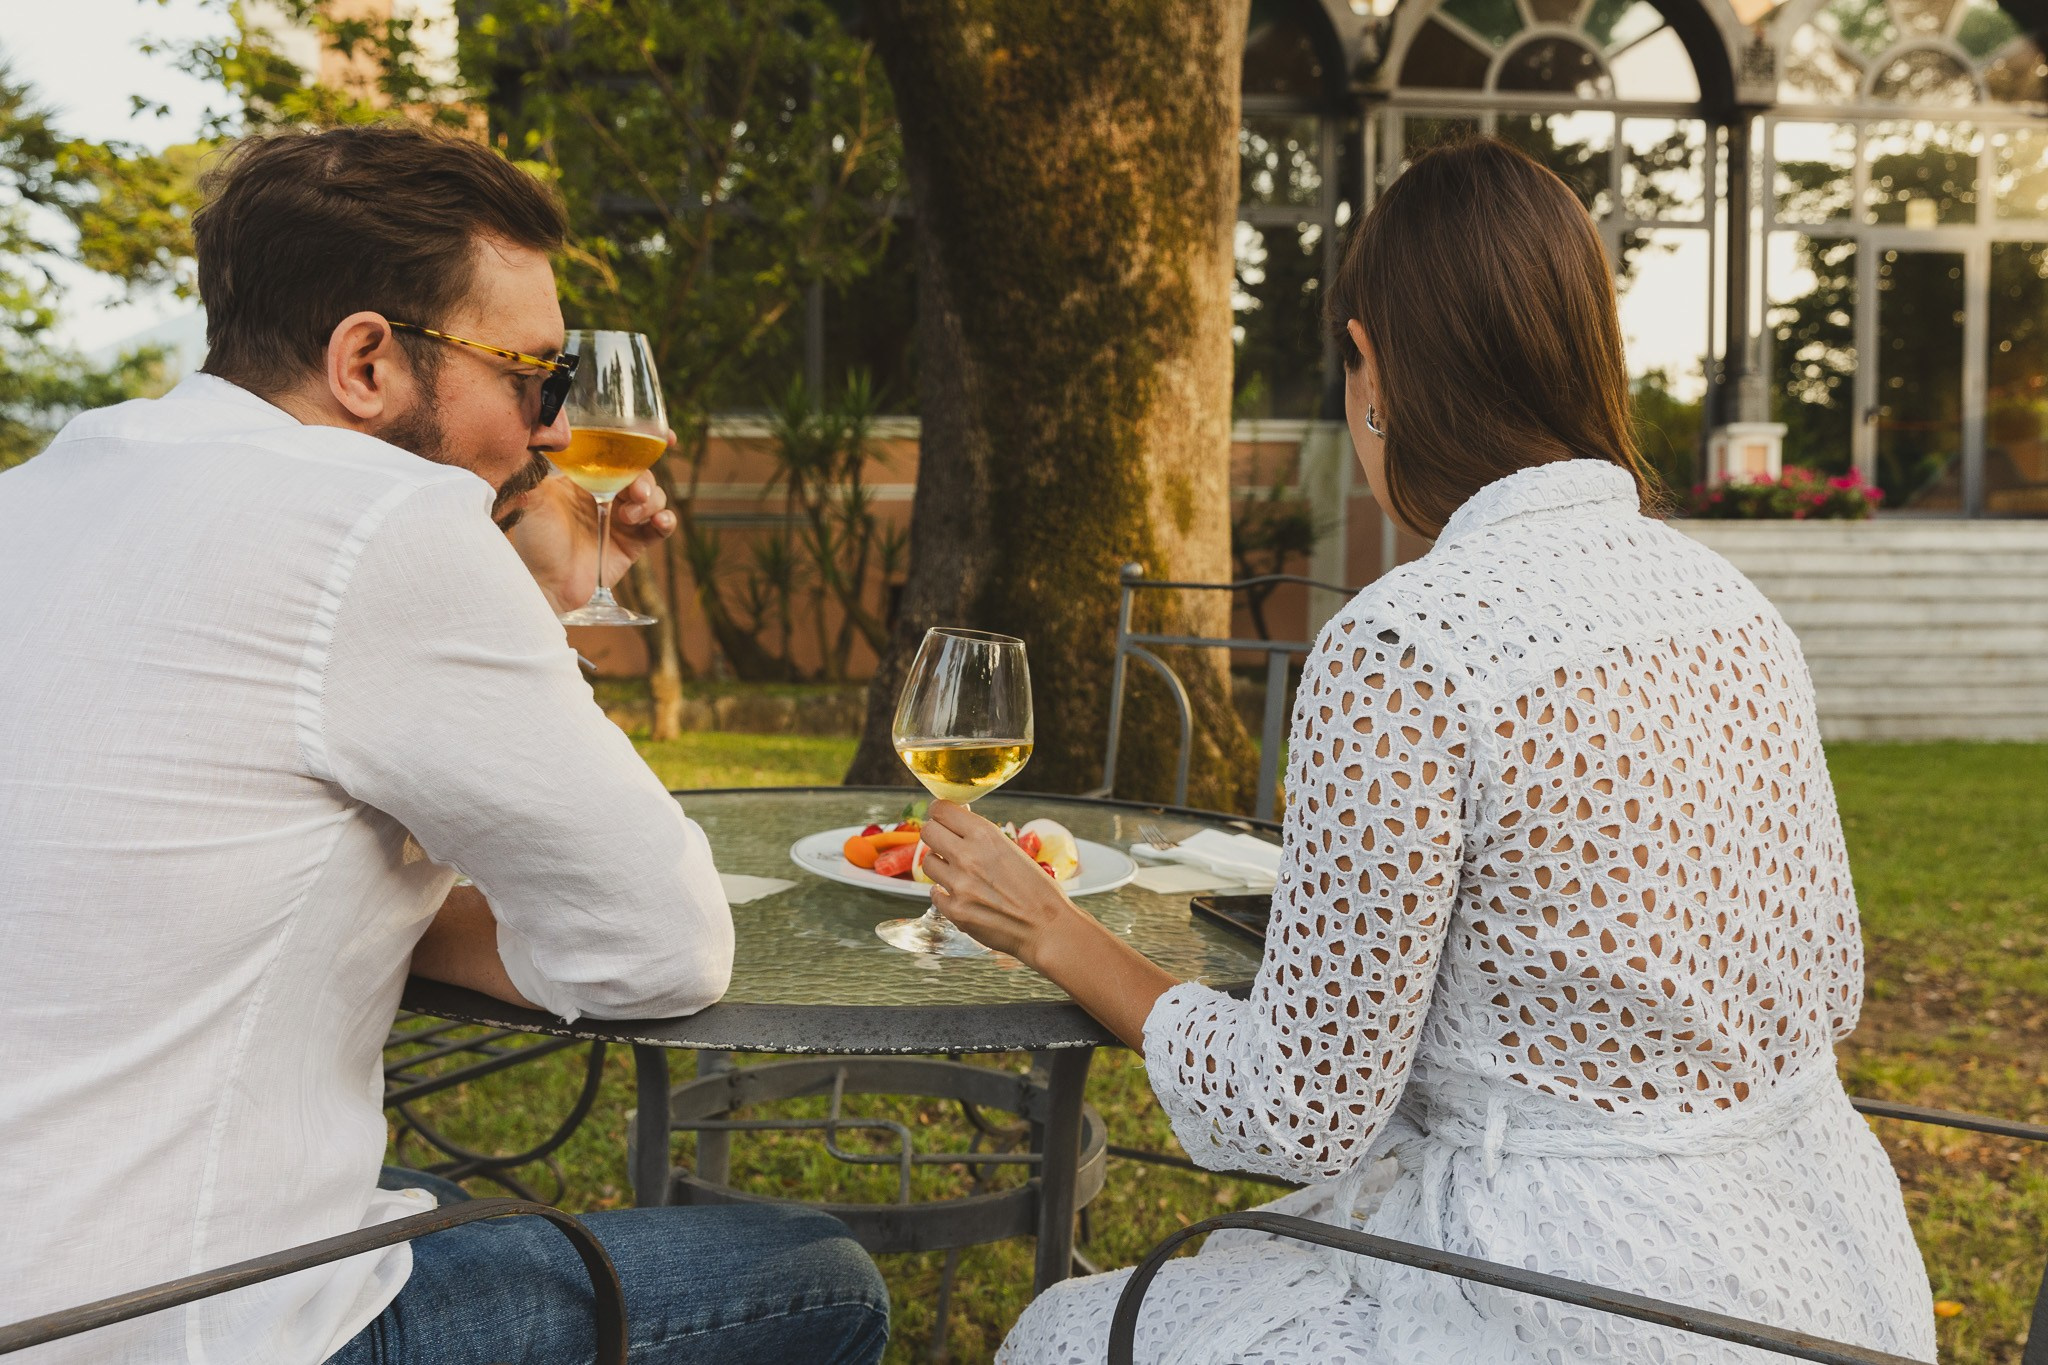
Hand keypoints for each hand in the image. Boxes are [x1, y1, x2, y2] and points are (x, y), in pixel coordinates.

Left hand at [503, 437, 678, 614]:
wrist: (545, 586)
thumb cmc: (533, 542)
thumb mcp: (531, 499)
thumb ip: (533, 468)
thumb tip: (530, 435)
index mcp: (584, 478)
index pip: (616, 453)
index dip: (639, 443)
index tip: (664, 436)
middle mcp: (605, 495)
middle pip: (640, 474)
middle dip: (644, 479)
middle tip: (634, 492)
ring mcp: (621, 520)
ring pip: (653, 497)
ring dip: (650, 501)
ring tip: (629, 516)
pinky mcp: (633, 544)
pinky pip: (660, 527)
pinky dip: (665, 521)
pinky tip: (659, 522)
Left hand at [917, 800, 1085, 967]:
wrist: (1046, 927)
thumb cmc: (1037, 889)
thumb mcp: (1012, 850)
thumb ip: (982, 837)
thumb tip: (958, 824)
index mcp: (985, 835)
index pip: (941, 810)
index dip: (939, 812)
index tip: (941, 816)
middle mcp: (967, 856)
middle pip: (928, 832)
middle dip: (935, 834)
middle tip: (945, 842)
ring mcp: (958, 885)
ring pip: (928, 862)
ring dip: (940, 865)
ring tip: (958, 872)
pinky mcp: (955, 911)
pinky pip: (934, 893)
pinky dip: (945, 893)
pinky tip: (961, 894)